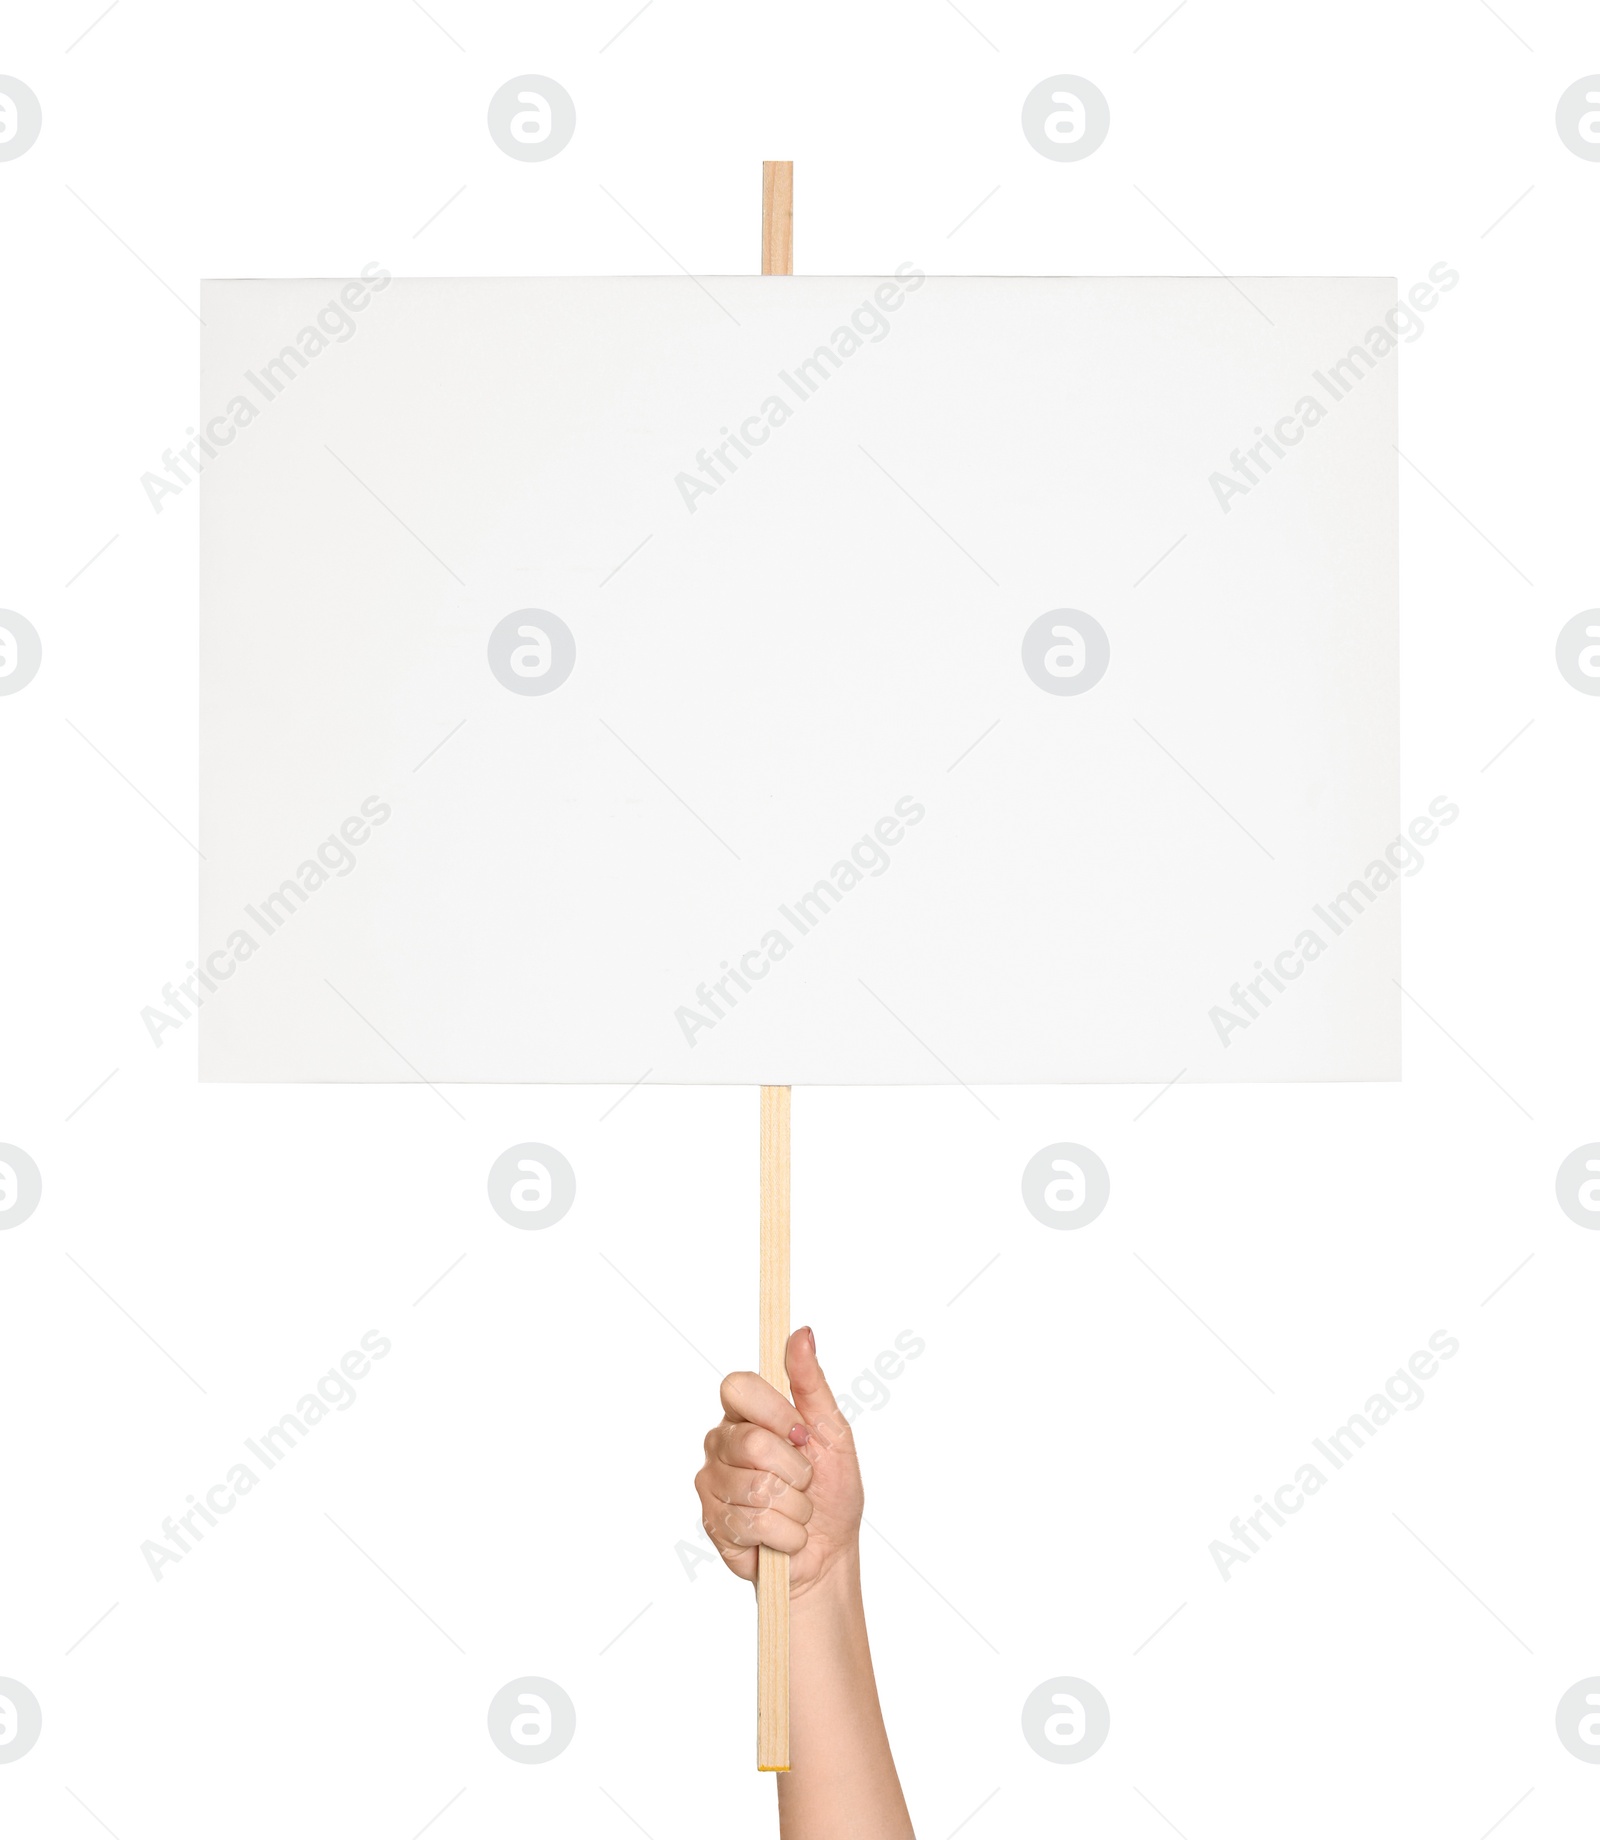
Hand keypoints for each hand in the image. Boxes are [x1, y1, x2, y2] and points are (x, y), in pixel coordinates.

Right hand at [695, 1326, 862, 1599]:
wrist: (830, 1551)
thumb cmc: (832, 1490)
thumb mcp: (832, 1431)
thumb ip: (811, 1382)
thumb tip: (801, 1332)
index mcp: (746, 1413)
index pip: (737, 1387)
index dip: (774, 1412)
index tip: (802, 1434)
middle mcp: (721, 1442)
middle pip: (752, 1443)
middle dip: (796, 1470)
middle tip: (805, 1482)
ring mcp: (713, 1483)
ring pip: (756, 1488)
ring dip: (795, 1507)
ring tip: (796, 1511)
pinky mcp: (713, 1523)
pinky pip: (755, 1523)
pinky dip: (786, 1534)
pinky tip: (783, 1535)